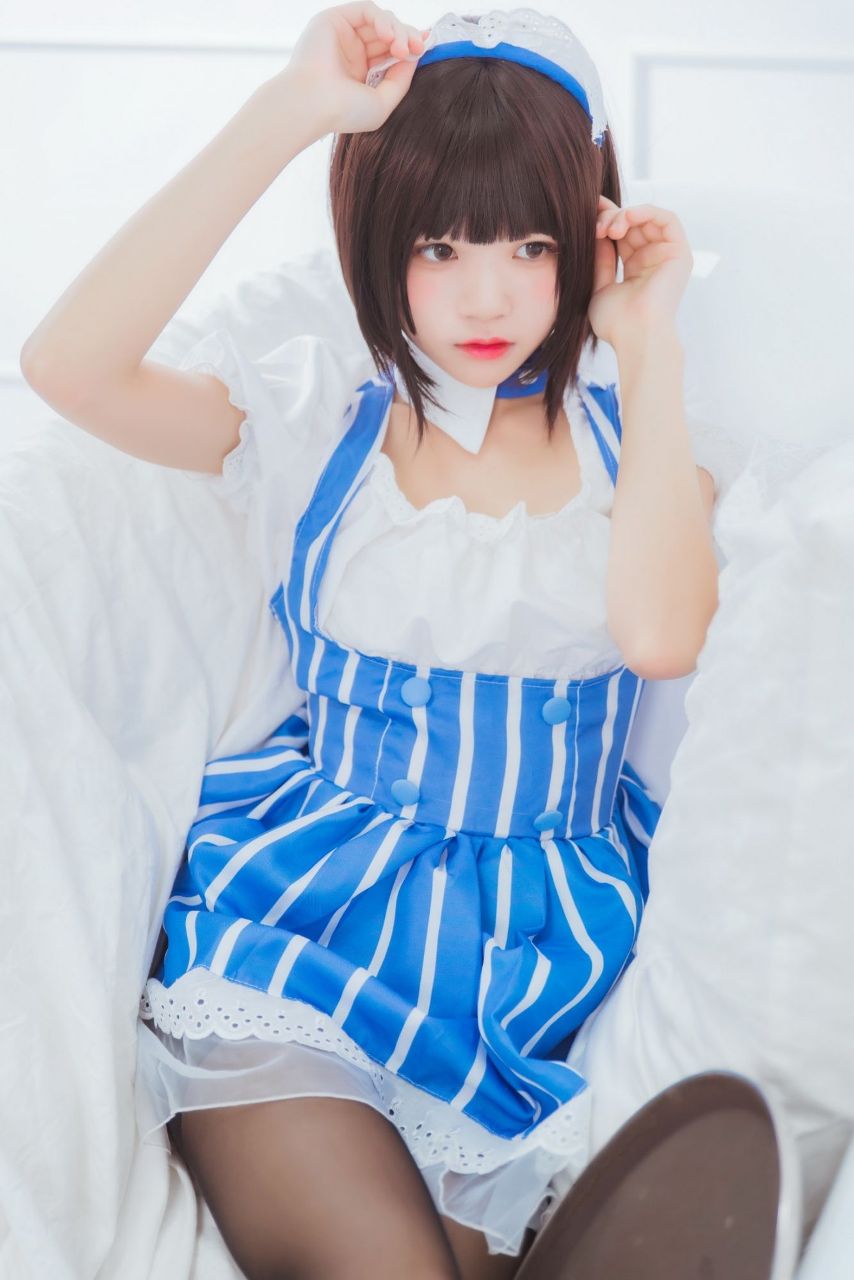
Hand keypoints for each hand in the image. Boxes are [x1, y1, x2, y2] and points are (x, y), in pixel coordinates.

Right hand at [286, 2, 428, 134]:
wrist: (314, 105)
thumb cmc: (343, 112)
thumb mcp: (382, 102)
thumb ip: (401, 81)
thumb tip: (415, 57)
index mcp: (360, 73)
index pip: (390, 52)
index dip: (409, 47)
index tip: (425, 48)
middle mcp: (351, 52)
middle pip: (388, 34)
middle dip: (407, 38)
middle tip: (417, 48)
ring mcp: (342, 35)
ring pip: (380, 21)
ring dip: (397, 30)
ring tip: (402, 47)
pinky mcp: (333, 19)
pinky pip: (366, 10)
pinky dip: (382, 19)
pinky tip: (388, 35)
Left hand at [588, 197, 693, 347]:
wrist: (636, 336)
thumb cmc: (616, 323)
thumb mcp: (599, 287)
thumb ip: (599, 260)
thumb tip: (595, 233)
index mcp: (635, 271)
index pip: (620, 237)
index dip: (605, 222)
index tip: (586, 214)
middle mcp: (652, 261)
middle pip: (632, 225)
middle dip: (611, 218)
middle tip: (596, 227)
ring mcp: (667, 257)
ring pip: (647, 219)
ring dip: (625, 216)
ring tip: (609, 228)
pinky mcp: (680, 253)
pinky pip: (667, 219)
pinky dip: (646, 212)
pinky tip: (627, 217)